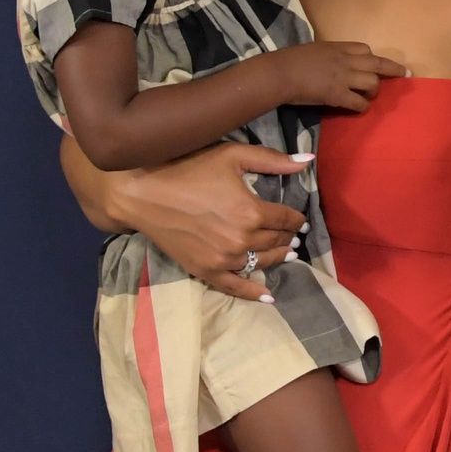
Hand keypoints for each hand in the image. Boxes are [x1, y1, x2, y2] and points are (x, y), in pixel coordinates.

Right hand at [98, 141, 309, 301]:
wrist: (143, 193)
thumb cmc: (188, 168)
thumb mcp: (232, 155)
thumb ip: (272, 160)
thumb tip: (307, 163)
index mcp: (252, 211)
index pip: (286, 219)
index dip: (296, 219)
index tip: (300, 219)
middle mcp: (241, 239)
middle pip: (276, 241)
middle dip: (287, 237)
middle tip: (293, 236)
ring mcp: (223, 258)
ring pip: (262, 262)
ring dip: (277, 258)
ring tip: (286, 254)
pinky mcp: (205, 270)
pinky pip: (234, 286)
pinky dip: (253, 292)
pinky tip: (268, 296)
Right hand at [269, 41, 407, 110]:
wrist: (278, 72)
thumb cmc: (287, 60)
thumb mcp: (312, 50)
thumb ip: (325, 56)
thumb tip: (326, 62)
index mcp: (337, 47)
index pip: (364, 49)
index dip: (372, 57)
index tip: (378, 62)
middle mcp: (345, 60)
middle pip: (377, 62)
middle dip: (393, 69)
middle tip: (405, 74)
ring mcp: (343, 77)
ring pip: (372, 83)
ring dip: (374, 91)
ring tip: (369, 97)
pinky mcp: (338, 95)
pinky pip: (359, 102)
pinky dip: (363, 106)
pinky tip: (361, 109)